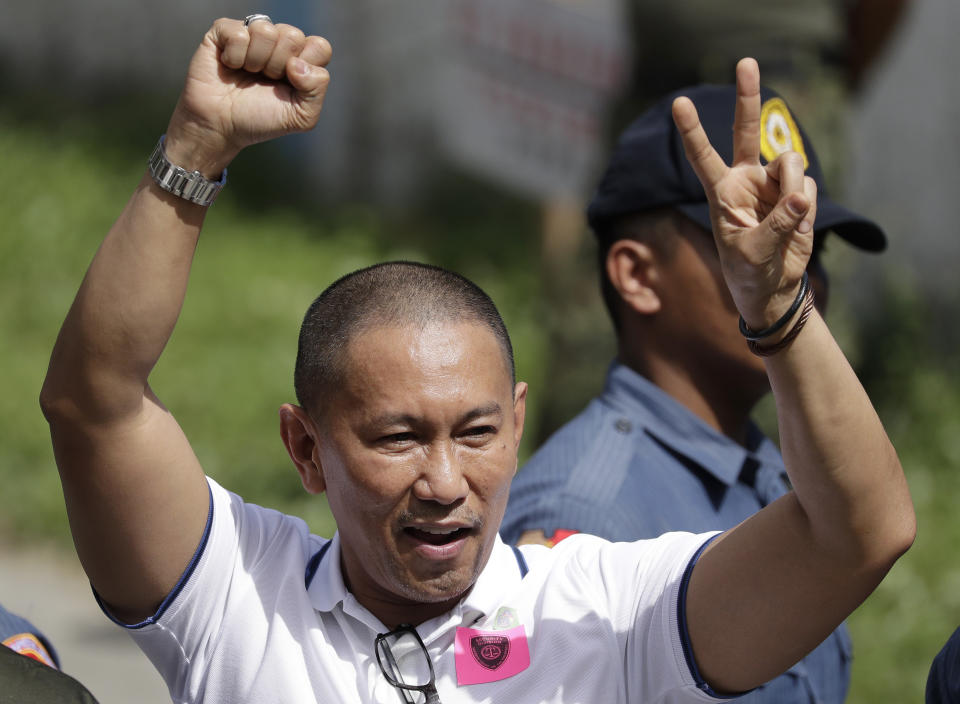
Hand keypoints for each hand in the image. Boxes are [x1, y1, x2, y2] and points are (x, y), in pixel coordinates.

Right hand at [163, 18, 331, 176]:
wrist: (221, 126)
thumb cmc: (260, 120)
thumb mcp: (301, 117)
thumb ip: (316, 90)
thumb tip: (297, 63)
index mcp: (301, 60)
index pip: (320, 46)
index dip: (307, 66)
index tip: (291, 85)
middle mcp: (279, 43)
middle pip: (294, 35)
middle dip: (279, 66)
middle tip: (265, 81)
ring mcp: (252, 34)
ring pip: (266, 30)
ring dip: (257, 61)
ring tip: (248, 73)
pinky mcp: (225, 31)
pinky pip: (240, 33)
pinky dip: (235, 57)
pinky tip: (230, 66)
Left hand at [672, 58, 816, 329]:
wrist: (773, 286)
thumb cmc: (749, 272)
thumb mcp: (754, 254)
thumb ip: (776, 225)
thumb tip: (799, 197)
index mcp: (721, 192)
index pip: (702, 156)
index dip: (692, 130)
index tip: (679, 103)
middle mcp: (745, 179)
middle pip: (745, 130)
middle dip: (747, 96)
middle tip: (745, 61)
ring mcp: (772, 182)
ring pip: (790, 164)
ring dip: (793, 190)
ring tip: (787, 219)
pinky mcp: (796, 190)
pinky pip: (808, 185)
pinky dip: (806, 206)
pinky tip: (797, 223)